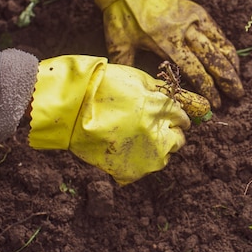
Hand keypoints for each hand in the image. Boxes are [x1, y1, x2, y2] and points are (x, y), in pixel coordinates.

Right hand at [28, 55, 191, 184]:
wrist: (69, 108)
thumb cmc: (101, 87)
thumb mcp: (135, 79)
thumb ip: (157, 92)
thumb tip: (173, 101)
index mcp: (159, 110)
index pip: (181, 117)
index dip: (177, 116)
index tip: (173, 118)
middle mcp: (157, 134)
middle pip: (178, 140)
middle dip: (171, 134)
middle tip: (157, 129)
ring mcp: (144, 156)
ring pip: (163, 158)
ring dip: (156, 149)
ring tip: (138, 140)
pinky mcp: (128, 171)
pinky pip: (142, 170)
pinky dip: (136, 162)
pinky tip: (124, 150)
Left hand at [94, 0, 243, 108]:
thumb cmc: (123, 17)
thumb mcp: (119, 43)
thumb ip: (126, 67)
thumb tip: (129, 90)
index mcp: (167, 43)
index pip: (194, 71)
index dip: (207, 88)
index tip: (215, 103)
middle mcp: (185, 32)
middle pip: (213, 60)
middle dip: (227, 80)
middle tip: (237, 95)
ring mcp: (195, 21)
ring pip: (220, 46)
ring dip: (231, 65)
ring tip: (238, 81)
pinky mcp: (199, 12)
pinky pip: (217, 33)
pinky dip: (226, 47)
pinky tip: (232, 60)